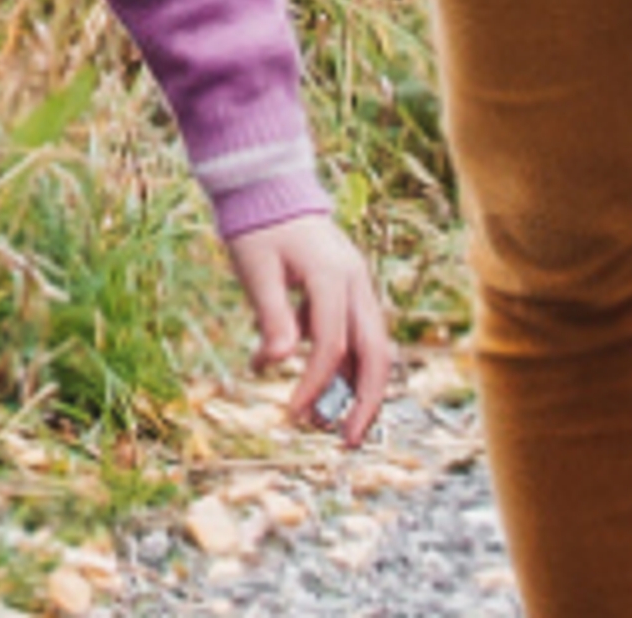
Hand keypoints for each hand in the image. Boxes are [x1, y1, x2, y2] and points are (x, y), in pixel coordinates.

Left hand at [230, 209, 390, 450]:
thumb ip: (271, 314)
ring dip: (358, 390)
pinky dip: (344, 367)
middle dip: (366, 402)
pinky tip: (318, 387)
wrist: (267, 187)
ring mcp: (358, 287)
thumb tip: (278, 362)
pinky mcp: (350, 293)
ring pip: (373, 349)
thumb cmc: (257, 226)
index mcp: (333, 274)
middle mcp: (356, 282)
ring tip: (333, 426)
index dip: (313, 385)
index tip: (292, 415)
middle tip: (345, 442)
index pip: (332, 345)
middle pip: (376, 354)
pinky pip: (357, 337)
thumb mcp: (255, 267)